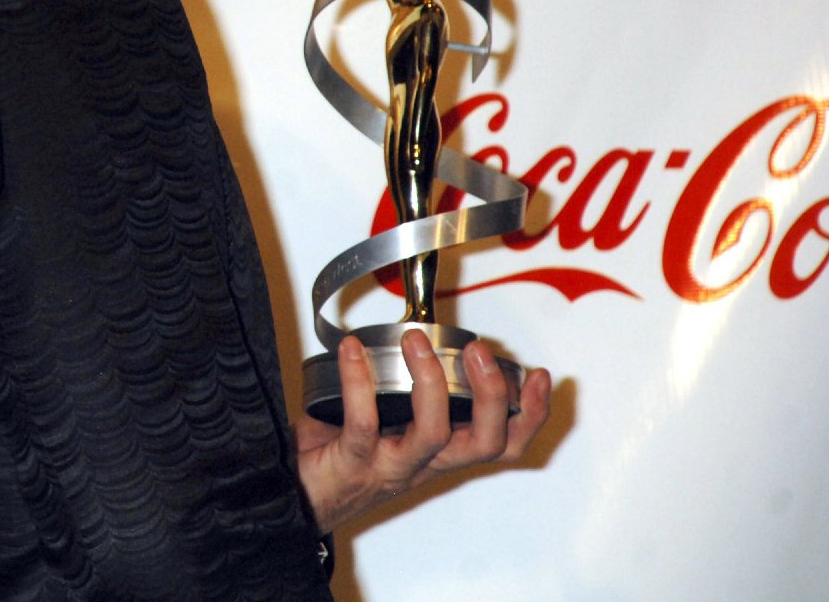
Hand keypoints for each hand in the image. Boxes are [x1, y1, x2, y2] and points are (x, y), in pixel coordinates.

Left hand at [295, 330, 551, 532]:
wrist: (293, 496)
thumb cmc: (337, 454)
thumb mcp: (387, 422)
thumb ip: (407, 390)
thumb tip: (422, 336)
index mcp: (439, 451)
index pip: (503, 443)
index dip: (530, 415)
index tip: (539, 377)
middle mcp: (423, 462)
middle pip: (484, 443)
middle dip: (493, 396)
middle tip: (481, 354)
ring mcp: (391, 465)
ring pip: (432, 435)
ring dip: (431, 382)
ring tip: (416, 340)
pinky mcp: (354, 463)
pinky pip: (364, 424)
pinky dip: (358, 383)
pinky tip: (351, 351)